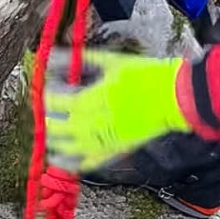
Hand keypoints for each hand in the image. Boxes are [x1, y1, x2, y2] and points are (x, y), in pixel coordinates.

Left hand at [44, 49, 192, 172]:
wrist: (172, 97)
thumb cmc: (145, 75)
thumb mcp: (110, 61)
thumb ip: (80, 59)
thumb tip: (52, 54)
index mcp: (92, 99)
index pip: (55, 102)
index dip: (47, 95)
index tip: (49, 88)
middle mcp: (94, 124)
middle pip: (56, 126)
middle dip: (47, 117)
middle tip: (47, 109)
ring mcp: (103, 141)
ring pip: (67, 147)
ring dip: (54, 139)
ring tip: (51, 130)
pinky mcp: (113, 152)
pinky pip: (86, 163)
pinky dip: (70, 162)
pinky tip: (58, 158)